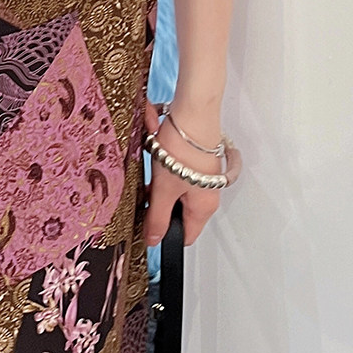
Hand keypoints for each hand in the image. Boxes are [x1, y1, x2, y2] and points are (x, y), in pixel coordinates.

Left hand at [141, 98, 231, 247]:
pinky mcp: (195, 161)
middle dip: (157, 204)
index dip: (165, 236)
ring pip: (173, 190)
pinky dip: (163, 167)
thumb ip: (157, 218)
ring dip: (158, 182)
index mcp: (204, 208)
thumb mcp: (163, 189)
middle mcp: (207, 193)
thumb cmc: (184, 148)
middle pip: (177, 212)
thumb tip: (153, 241)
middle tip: (146, 191)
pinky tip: (156, 156)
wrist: (192, 111)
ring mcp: (201, 176)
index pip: (186, 236)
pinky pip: (174, 172)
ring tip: (152, 168)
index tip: (147, 229)